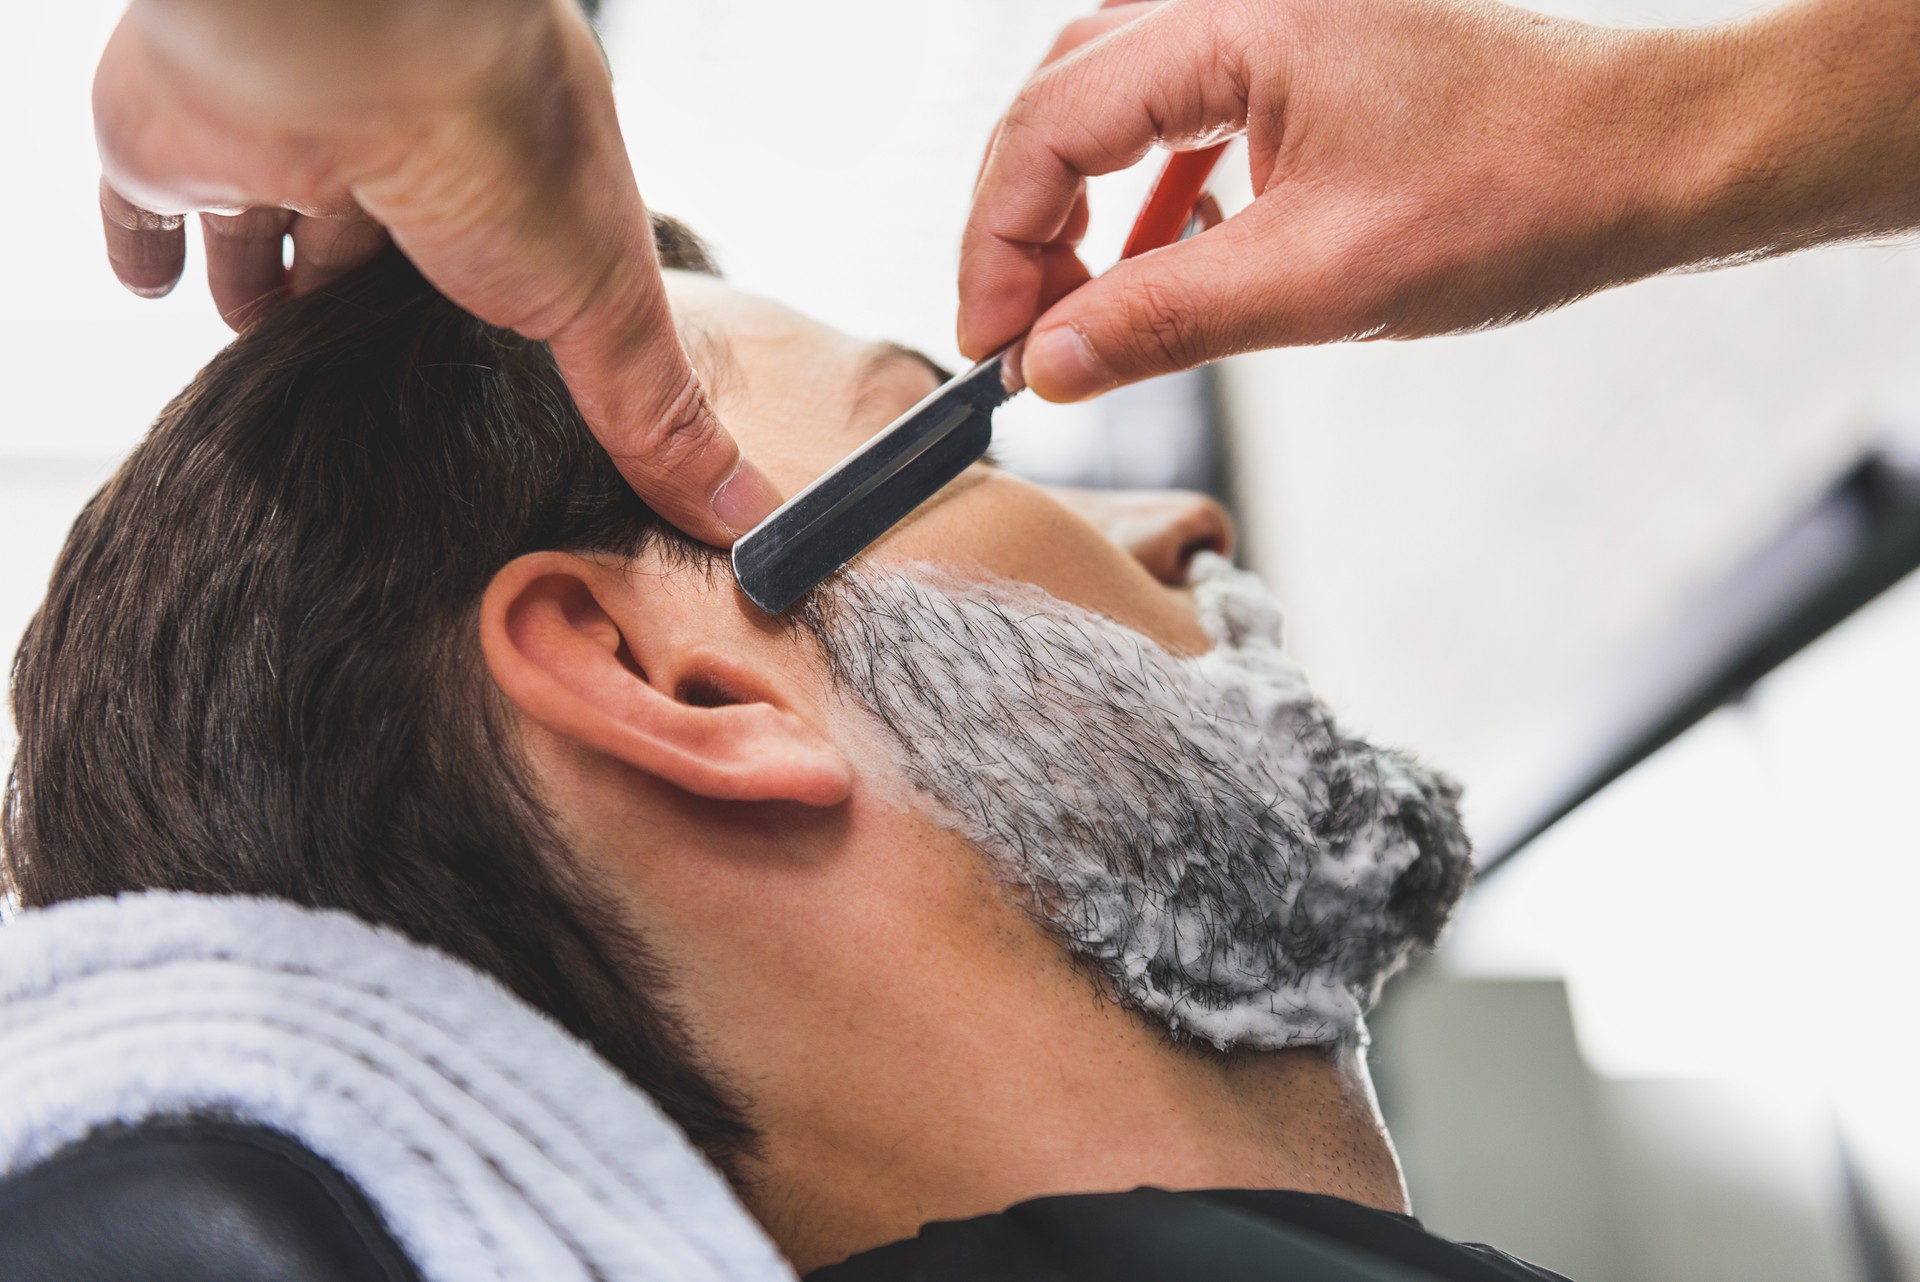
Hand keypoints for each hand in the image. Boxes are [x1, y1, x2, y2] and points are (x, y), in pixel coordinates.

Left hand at [94, 0, 779, 544]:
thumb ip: (656, 413)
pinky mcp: (175, 144)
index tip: (484, 364)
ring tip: (269, 336)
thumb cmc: (499, 141)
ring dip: (266, 275)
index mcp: (502, 162)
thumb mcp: (605, 302)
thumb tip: (748, 518)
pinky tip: (157, 281)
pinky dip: (150, 242)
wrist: (349, 41)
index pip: (497, 245)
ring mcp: (279, 141)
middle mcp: (390, 144)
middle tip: (367, 368)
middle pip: (377, 236)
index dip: (488, 298)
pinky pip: (148, 201)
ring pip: (269, 222)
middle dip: (369, 294)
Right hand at [958, 0, 1846, 400]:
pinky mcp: (1293, 54)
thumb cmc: (1515, 193)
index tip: (990, 348)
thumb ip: (1162, 319)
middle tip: (1017, 341)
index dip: (996, 246)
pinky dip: (1139, 196)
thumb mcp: (1319, 279)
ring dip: (1074, 212)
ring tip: (1068, 312)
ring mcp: (1262, 17)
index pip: (1045, 126)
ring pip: (1106, 106)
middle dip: (1021, 229)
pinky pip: (1174, 114)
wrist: (1642, 155)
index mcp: (1230, 16)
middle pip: (1057, 103)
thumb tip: (1047, 366)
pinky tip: (1144, 264)